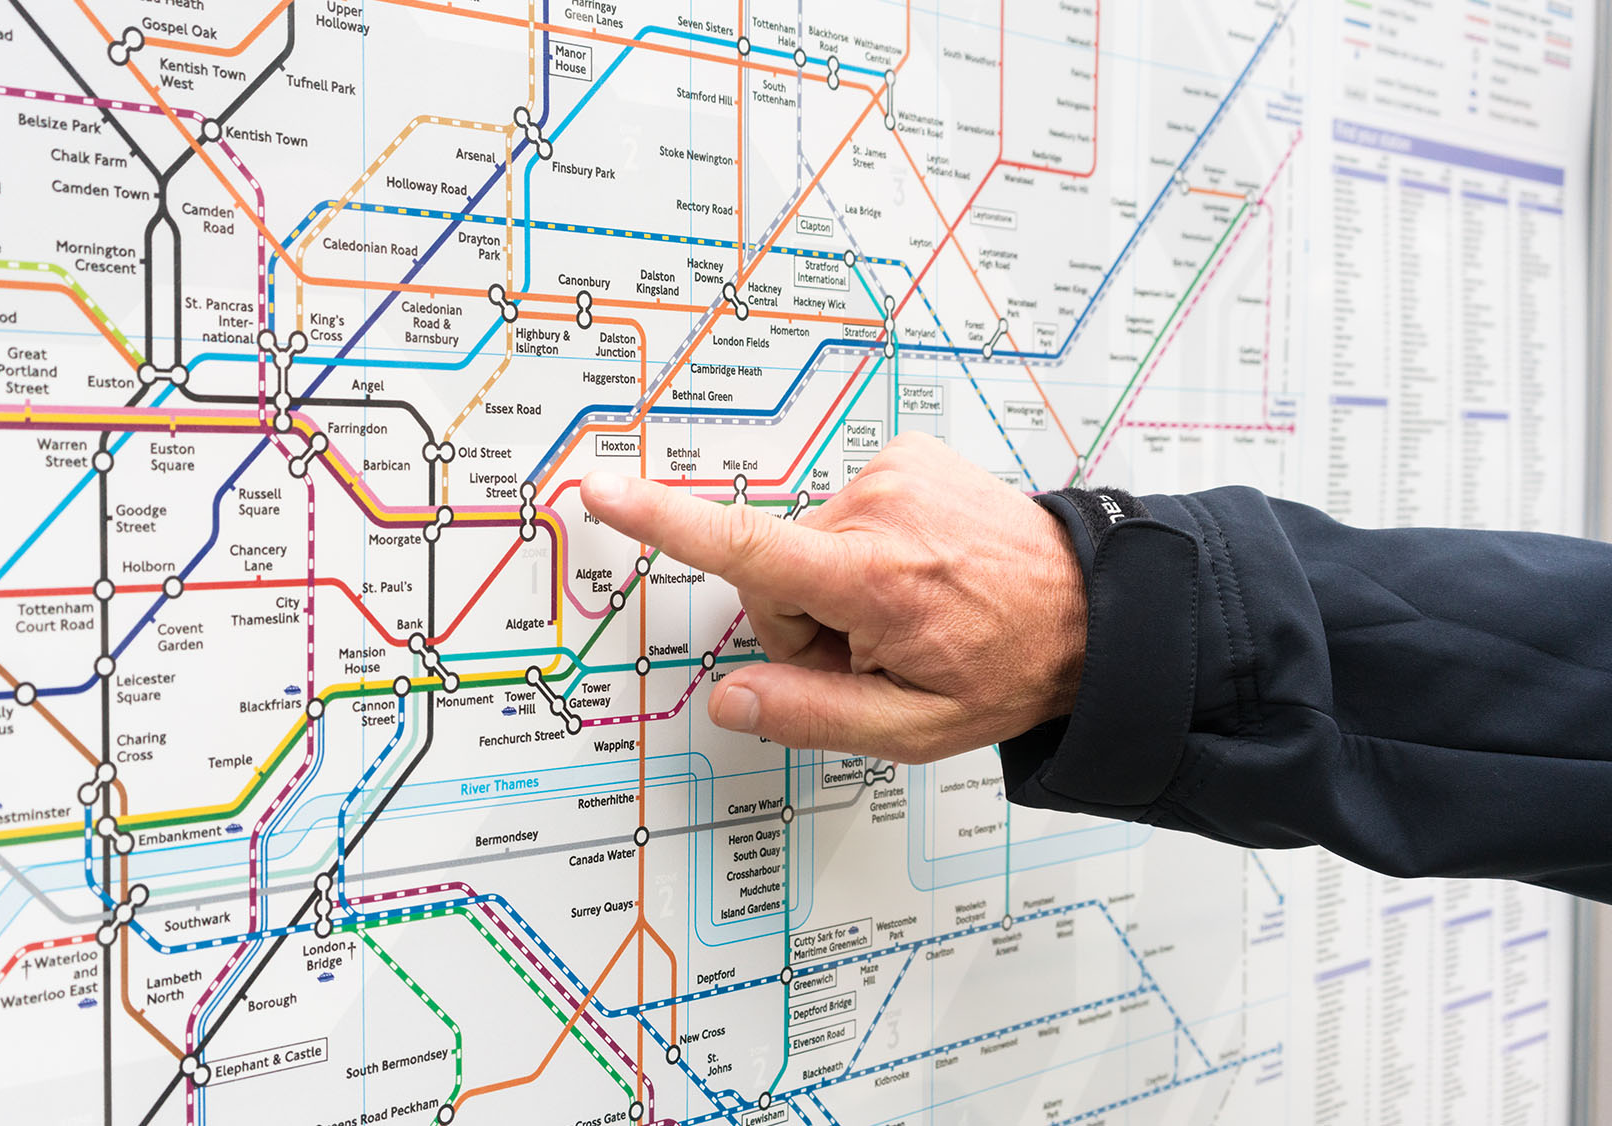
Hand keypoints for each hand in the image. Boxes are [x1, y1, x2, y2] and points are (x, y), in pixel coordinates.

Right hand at [580, 433, 1086, 762]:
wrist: (1094, 608)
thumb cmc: (1008, 668)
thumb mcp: (915, 728)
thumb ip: (812, 715)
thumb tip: (729, 699)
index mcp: (874, 580)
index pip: (746, 550)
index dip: (664, 521)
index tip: (603, 490)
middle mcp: (878, 511)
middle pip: (776, 575)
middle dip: (806, 621)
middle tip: (878, 649)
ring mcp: (894, 474)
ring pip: (808, 546)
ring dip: (840, 586)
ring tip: (910, 610)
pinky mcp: (905, 455)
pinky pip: (844, 513)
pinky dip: (866, 548)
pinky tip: (920, 571)